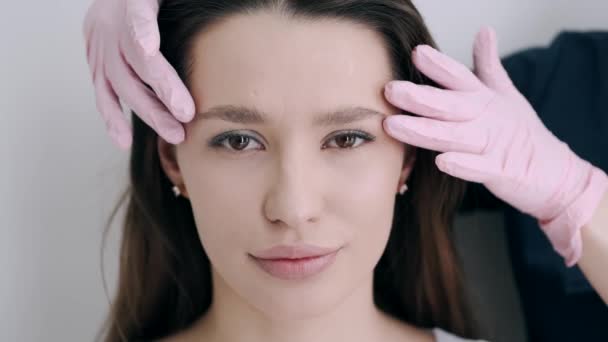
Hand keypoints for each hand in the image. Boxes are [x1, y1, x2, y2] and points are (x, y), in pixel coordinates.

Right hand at [82, 0, 194, 148]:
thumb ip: (172, 3)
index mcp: (131, 0)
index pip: (138, 16)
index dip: (141, 30)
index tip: (149, 47)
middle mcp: (111, 23)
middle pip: (134, 61)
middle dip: (161, 91)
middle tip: (186, 115)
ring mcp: (101, 46)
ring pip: (121, 83)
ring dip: (149, 111)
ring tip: (175, 134)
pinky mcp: (96, 64)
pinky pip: (102, 93)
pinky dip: (112, 118)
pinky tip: (123, 140)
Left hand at [382, 27, 607, 265]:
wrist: (553, 172)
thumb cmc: (520, 131)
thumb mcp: (506, 93)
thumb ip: (488, 65)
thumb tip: (484, 31)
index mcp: (485, 99)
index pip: (460, 77)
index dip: (440, 65)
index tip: (417, 53)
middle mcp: (486, 119)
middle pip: (450, 105)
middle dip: (420, 98)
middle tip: (391, 90)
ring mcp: (492, 146)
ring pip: (454, 137)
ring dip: (424, 131)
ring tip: (395, 125)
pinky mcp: (499, 173)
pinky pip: (478, 169)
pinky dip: (462, 165)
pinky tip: (441, 161)